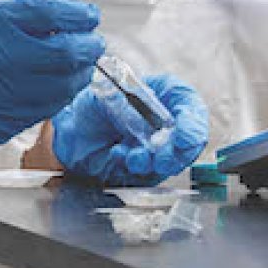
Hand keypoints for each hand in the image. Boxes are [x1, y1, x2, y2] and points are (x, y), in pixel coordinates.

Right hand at [0, 0, 102, 160]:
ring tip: (78, 66)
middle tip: (92, 42)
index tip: (87, 15)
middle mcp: (1, 61)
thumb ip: (8, 17)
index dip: (78, 14)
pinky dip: (59, 97)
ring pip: (64, 87)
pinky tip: (56, 88)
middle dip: (88, 46)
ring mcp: (4, 97)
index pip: (52, 15)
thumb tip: (52, 15)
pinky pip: (46, 110)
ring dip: (79, 75)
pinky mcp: (3, 124)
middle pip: (67, 53)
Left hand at [51, 74, 208, 185]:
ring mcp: (162, 145)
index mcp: (167, 93)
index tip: (183, 139)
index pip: (191, 108)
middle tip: (160, 160)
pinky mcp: (150, 167)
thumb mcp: (107, 92)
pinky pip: (151, 174)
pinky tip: (118, 154)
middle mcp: (170, 121)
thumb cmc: (94, 104)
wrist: (75, 131)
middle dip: (177, 153)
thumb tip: (141, 120)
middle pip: (190, 141)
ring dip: (155, 163)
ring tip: (133, 157)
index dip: (192, 125)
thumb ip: (126, 103)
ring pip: (173, 161)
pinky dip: (137, 169)